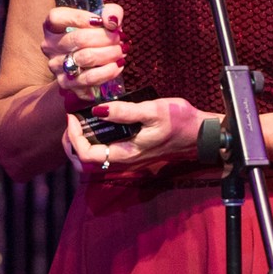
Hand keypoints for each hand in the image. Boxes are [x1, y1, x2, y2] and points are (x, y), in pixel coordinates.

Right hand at [40, 3, 125, 103]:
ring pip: (86, 58)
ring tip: (121, 51)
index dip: (81, 17)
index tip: (101, 21)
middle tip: (120, 39)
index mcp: (52, 26)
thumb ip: (110, 12)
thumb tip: (112, 22)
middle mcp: (50, 46)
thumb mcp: (102, 18)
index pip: (58, 17)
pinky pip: (90, 78)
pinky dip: (108, 71)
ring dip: (109, 54)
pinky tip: (117, 66)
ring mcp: (56, 66)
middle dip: (105, 38)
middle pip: (79, 39)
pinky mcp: (66, 83)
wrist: (88, 66)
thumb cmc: (94, 35)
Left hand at [62, 96, 216, 174]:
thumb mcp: (154, 111)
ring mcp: (128, 157)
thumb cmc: (180, 120)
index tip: (73, 116)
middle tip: (71, 121)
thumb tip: (99, 111)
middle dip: (72, 143)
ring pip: (94, 158)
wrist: (202, 133)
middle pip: (85, 162)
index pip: (88, 155)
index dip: (75, 137)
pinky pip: (105, 151)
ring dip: (81, 143)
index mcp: (127, 153)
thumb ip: (125, 112)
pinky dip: (94, 140)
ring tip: (79, 122)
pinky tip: (96, 123)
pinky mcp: (132, 151)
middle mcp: (125, 160)